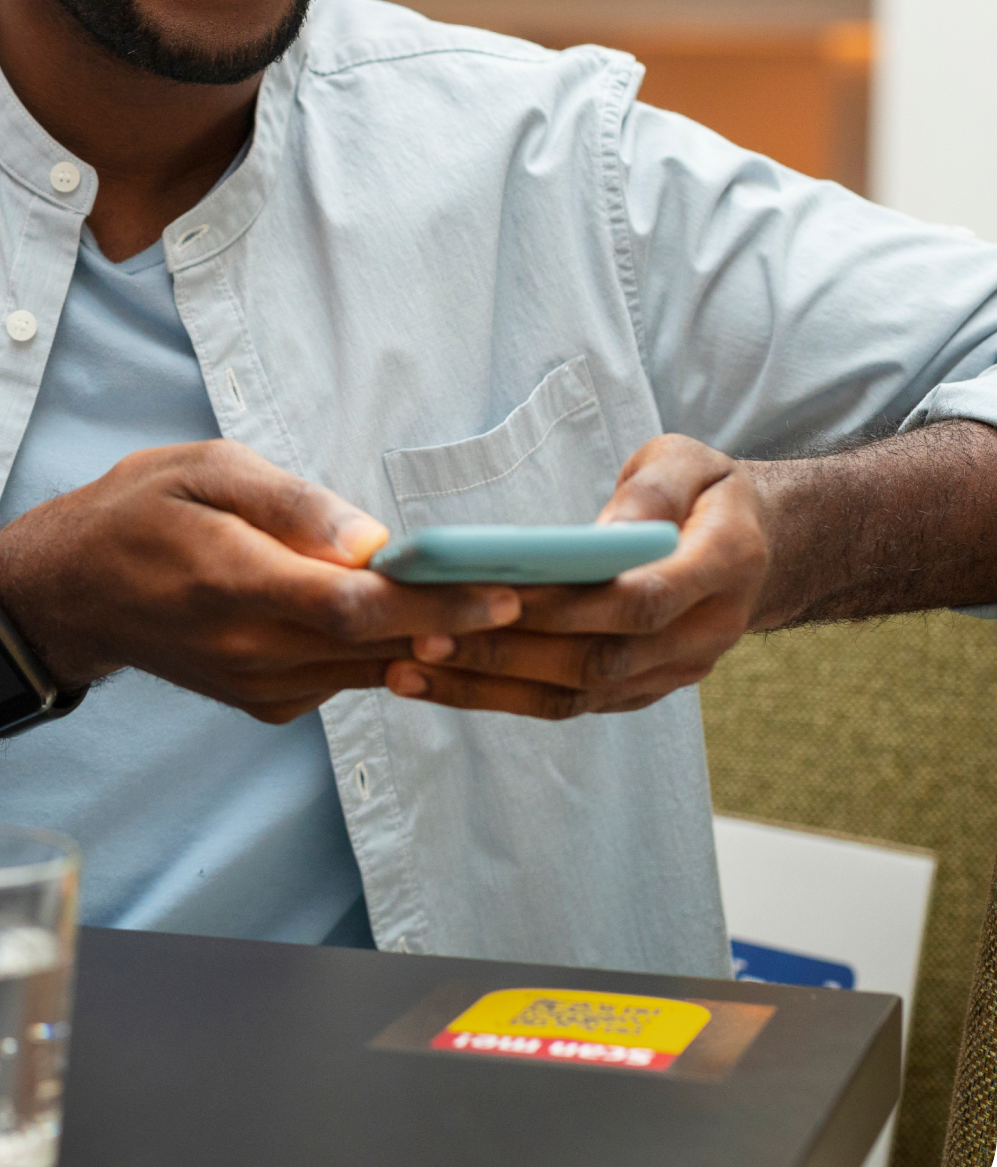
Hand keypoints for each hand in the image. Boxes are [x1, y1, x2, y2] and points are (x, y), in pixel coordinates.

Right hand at [0, 439, 524, 724]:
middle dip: (462, 619)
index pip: (357, 607)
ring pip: (373, 666)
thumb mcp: (203, 469)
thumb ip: (292, 503)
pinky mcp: (268, 705)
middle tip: (543, 589)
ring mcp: (261, 687)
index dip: (438, 603)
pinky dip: (381, 647)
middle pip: (381, 644)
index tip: (508, 589)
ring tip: (495, 597)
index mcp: (235, 585)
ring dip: (432, 637)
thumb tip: (375, 540)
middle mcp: (251, 652)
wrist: (70, 594)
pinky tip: (403, 614)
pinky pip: (346, 675)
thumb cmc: (136, 513)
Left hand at [385, 434, 771, 719]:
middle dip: (505, 650)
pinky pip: (567, 704)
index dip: (566, 603)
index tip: (491, 592)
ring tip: (406, 670)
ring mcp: (671, 673)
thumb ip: (651, 492)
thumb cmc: (707, 495)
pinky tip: (434, 683)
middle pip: (596, 658)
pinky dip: (498, 697)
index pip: (639, 600)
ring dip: (486, 686)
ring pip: (574, 694)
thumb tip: (603, 534)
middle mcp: (702, 635)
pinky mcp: (638, 690)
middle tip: (422, 634)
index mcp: (724, 568)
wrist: (760, 552)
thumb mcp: (690, 462)